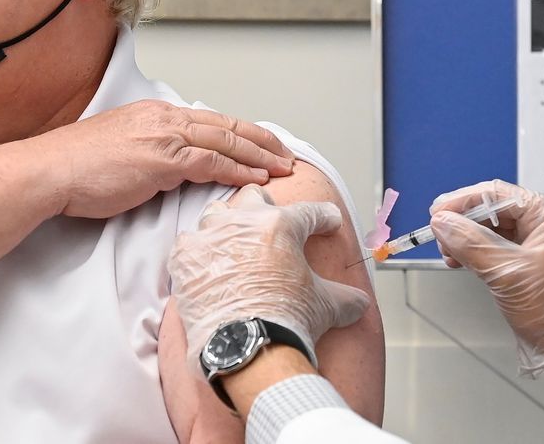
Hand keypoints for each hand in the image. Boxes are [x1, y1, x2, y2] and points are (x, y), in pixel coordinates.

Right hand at [38, 100, 293, 218]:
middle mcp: (162, 118)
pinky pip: (212, 163)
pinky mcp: (162, 159)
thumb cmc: (75, 168)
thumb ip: (148, 154)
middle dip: (261, 140)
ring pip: (225, 141)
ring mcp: (163, 136)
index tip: (260, 144)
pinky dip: (239, 170)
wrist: (50, 171)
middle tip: (285, 154)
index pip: (208, 119)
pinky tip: (257, 180)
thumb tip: (167, 170)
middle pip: (225, 125)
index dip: (240, 131)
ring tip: (283, 168)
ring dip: (259, 156)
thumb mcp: (119, 150)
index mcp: (153, 113)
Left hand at [168, 185, 369, 368]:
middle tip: (271, 224)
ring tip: (235, 243)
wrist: (245, 347)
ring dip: (227, 225)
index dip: (322, 217)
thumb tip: (358, 302)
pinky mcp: (184, 257)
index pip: (309, 212)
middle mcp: (242, 222)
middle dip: (264, 207)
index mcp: (280, 225)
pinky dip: (199, 252)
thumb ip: (345, 297)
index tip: (326, 220)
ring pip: (217, 214)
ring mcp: (209, 236)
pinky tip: (207, 264)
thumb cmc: (284, 322)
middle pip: (253, 197)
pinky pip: (189, 242)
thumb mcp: (328, 306)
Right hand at [430, 179, 543, 375]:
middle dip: (460, 223)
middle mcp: (542, 221)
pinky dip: (468, 249)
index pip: (495, 193)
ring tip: (449, 254)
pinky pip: (486, 241)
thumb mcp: (507, 272)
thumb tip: (440, 222)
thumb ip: (471, 243)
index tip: (436, 215)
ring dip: (461, 237)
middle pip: (487, 207)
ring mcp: (531, 238)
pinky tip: (457, 260)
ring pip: (483, 224)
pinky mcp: (520, 255)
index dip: (461, 202)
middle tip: (439, 236)